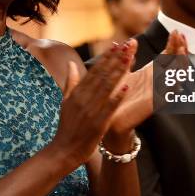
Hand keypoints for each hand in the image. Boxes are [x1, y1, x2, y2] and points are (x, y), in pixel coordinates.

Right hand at [49, 41, 135, 166]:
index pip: (94, 70)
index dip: (106, 57)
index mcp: (77, 92)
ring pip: (106, 88)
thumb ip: (71, 82)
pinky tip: (127, 87)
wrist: (64, 151)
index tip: (116, 45)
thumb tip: (71, 63)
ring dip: (119, 72)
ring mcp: (90, 111)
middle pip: (102, 75)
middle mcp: (83, 99)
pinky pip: (109, 108)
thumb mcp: (66, 102)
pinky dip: (117, 97)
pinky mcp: (97, 124)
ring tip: (130, 59)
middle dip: (115, 59)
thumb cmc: (67, 126)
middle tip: (127, 46)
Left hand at [106, 31, 188, 138]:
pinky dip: (174, 79)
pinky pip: (170, 90)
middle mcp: (159, 81)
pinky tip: (176, 69)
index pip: (168, 55)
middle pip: (176, 62)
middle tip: (181, 35)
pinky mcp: (157, 102)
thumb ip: (128, 57)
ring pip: (177, 74)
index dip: (174, 44)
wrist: (111, 116)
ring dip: (181, 61)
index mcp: (152, 73)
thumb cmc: (117, 95)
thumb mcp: (122, 72)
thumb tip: (131, 41)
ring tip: (181, 48)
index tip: (176, 31)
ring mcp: (160, 91)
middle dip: (180, 48)